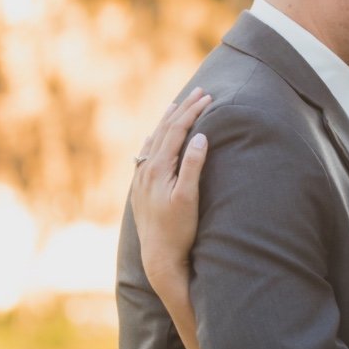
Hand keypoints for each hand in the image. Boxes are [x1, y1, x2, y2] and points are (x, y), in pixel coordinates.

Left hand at [131, 87, 210, 288]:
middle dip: (183, 109)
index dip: (193, 112)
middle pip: (165, 130)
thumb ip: (193, 166)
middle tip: (200, 91)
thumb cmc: (178, 230)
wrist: (158, 257)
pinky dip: (153, 140)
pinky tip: (153, 137)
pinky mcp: (140, 189)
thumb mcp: (189, 198)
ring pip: (154, 140)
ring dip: (167, 121)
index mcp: (159, 168)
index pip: (177, 131)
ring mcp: (141, 179)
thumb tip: (201, 137)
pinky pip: (145, 154)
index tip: (208, 97)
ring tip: (177, 105)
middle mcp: (146, 169)